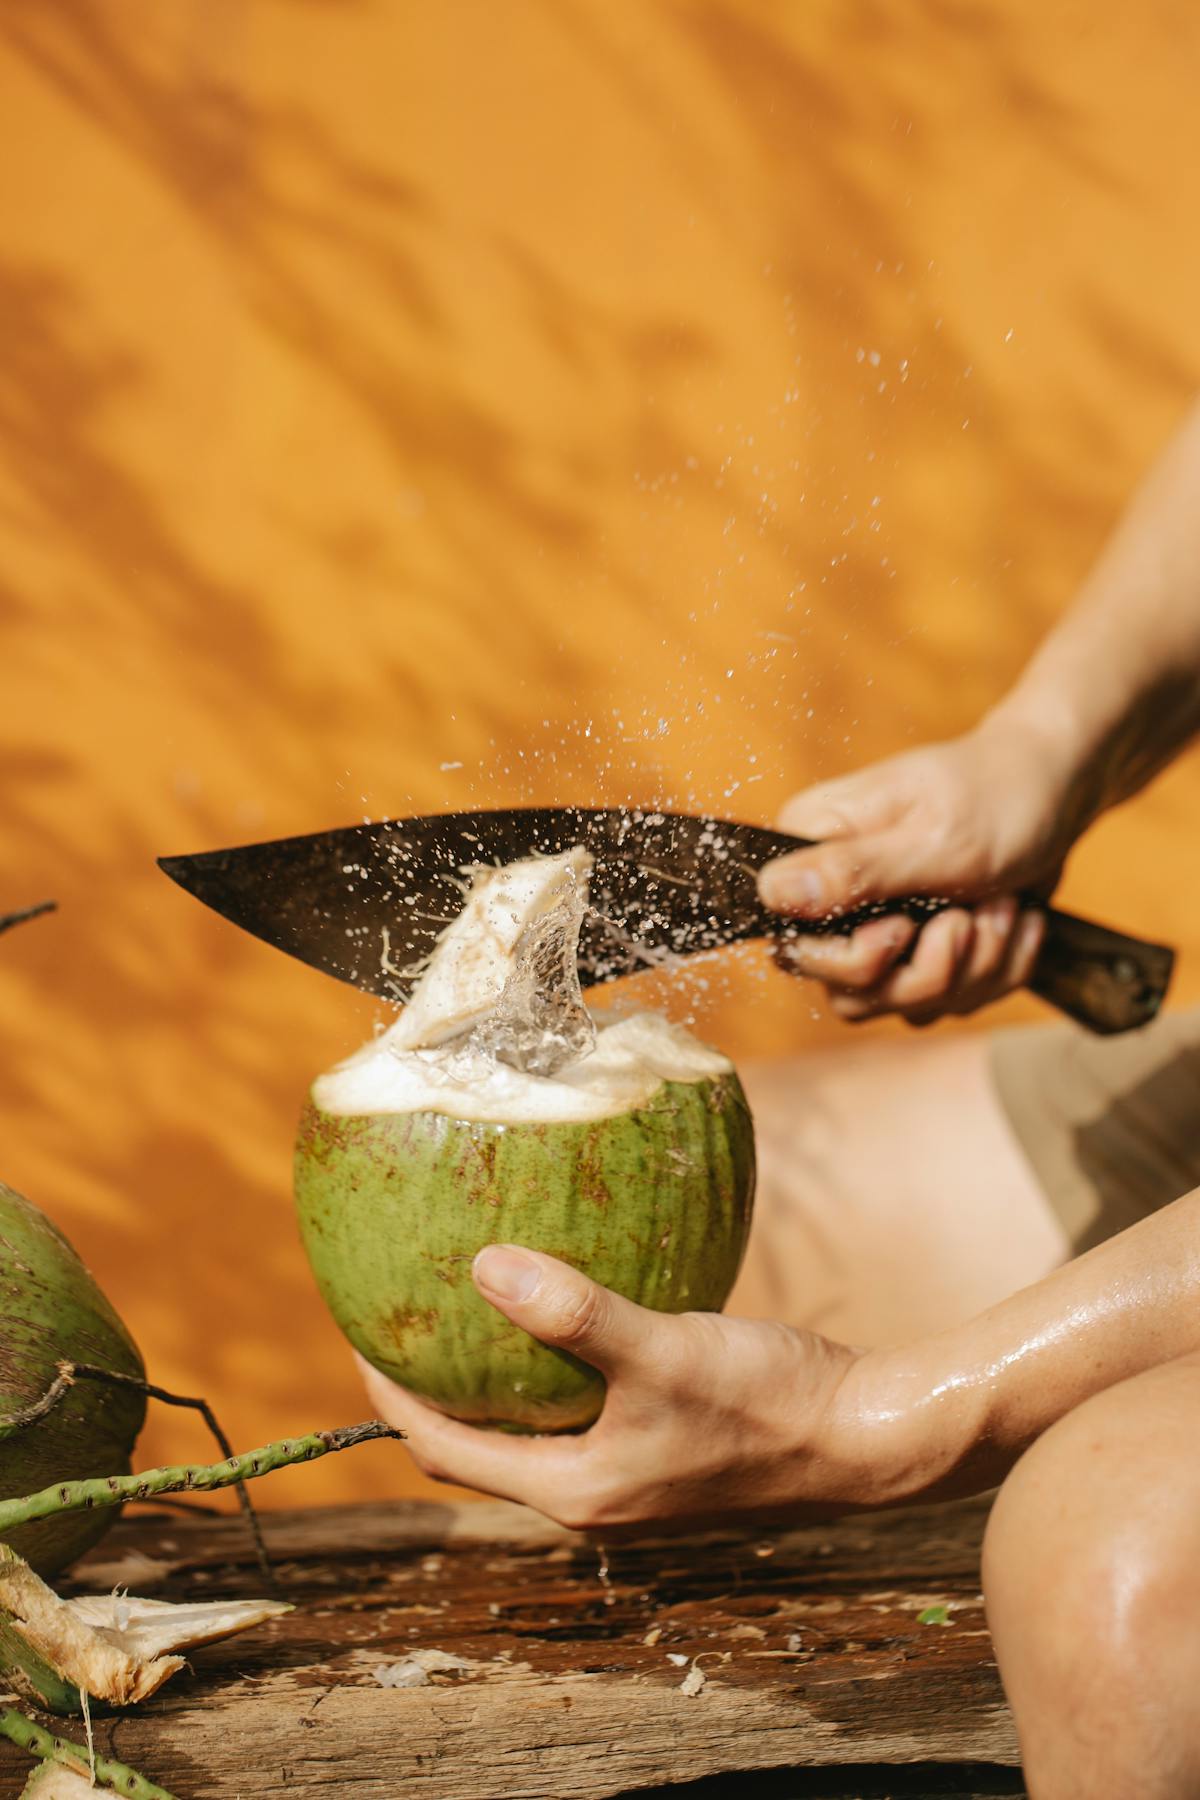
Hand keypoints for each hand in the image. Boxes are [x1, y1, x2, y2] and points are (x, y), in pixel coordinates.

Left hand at [358, 1245, 896, 1531]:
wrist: (862, 1437)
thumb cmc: (767, 1401)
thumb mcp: (664, 1350)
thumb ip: (574, 1314)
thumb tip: (484, 1267)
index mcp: (574, 1490)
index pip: (445, 1448)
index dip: (389, 1393)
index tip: (357, 1328)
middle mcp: (591, 1493)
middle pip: (477, 1443)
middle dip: (430, 1385)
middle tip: (402, 1312)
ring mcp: (628, 1474)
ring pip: (530, 1424)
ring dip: (491, 1374)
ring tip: (467, 1301)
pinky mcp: (661, 1446)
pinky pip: (579, 1405)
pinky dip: (551, 1362)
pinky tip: (563, 1301)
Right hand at [758, 719, 1082, 1023]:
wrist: (1055, 790)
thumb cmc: (994, 794)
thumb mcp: (931, 836)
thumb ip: (850, 870)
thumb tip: (771, 893)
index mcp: (811, 850)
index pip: (792, 947)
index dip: (853, 959)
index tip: (905, 924)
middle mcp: (833, 896)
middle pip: (850, 995)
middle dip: (930, 971)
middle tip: (967, 918)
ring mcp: (878, 930)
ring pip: (904, 1004)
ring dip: (976, 966)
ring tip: (1002, 906)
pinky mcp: (920, 952)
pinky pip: (950, 1001)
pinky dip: (999, 967)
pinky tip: (1014, 917)